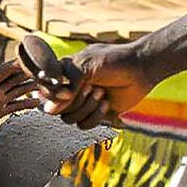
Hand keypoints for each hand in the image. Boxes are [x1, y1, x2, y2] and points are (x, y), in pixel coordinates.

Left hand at [0, 51, 37, 130]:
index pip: (4, 71)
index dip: (16, 65)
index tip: (29, 60)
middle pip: (15, 80)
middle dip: (28, 75)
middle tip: (45, 70)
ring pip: (18, 92)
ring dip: (30, 88)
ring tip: (46, 84)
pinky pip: (14, 107)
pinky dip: (25, 105)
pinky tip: (37, 102)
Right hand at [37, 43, 154, 128]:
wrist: (141, 69)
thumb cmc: (113, 61)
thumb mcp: (87, 65)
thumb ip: (68, 83)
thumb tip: (49, 109)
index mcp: (63, 73)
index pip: (45, 91)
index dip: (54, 95)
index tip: (68, 91)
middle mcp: (69, 89)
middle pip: (57, 109)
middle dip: (76, 100)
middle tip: (92, 87)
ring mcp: (81, 103)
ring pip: (70, 119)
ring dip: (87, 107)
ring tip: (101, 93)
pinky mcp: (94, 114)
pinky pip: (84, 125)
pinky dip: (96, 116)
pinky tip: (107, 103)